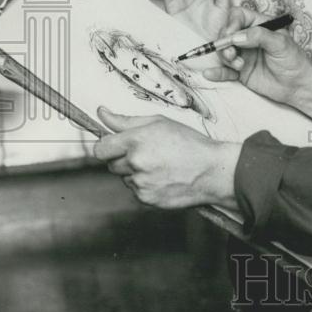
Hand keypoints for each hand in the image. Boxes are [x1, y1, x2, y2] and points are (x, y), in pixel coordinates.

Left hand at [94, 107, 239, 210]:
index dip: (106, 147)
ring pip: (125, 178)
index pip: (100, 149)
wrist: (212, 171)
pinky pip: (136, 191)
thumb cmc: (189, 143)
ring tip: (159, 165)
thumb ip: (126, 120)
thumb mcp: (160, 123)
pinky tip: (163, 177)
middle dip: (123, 159)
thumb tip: (102, 113)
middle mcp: (135, 163)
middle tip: (147, 153)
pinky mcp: (146, 199)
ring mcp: (140, 183)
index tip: (114, 146)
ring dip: (135, 173)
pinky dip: (145, 185)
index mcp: (136, 140)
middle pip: (111, 164)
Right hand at [202, 7, 311, 127]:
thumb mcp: (280, 43)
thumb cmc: (294, 60)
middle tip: (231, 54)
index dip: (231, 23)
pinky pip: (225, 71)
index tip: (230, 35)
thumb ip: (259, 36)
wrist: (298, 86)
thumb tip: (237, 36)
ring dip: (226, 58)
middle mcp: (248, 39)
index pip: (238, 17)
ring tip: (239, 66)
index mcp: (259, 25)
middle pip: (226, 34)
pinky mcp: (241, 72)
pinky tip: (210, 73)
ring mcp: (243, 55)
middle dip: (224, 43)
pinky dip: (217, 72)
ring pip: (224, 52)